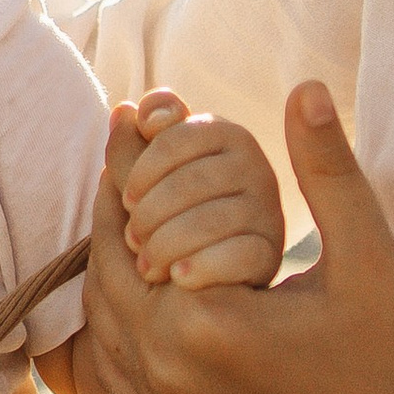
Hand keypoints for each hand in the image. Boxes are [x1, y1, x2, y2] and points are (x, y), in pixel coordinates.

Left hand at [79, 83, 393, 393]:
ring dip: (107, 260)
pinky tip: (135, 283)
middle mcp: (167, 373)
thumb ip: (328, 172)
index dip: (128, 163)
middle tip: (120, 152)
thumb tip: (305, 88)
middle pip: (106, 268)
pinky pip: (113, 366)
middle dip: (112, 203)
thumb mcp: (368, 257)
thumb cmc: (392, 359)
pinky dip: (113, 317)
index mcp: (205, 323)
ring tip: (125, 206)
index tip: (130, 114)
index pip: (135, 223)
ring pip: (101, 320)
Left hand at [114, 93, 284, 288]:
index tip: (127, 198)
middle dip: (149, 214)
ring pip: (210, 220)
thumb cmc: (171, 218)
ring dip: (166, 245)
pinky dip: (202, 267)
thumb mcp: (149, 182)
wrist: (203, 281)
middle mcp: (254, 166)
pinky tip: (178, 277)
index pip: (176, 137)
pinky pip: (237, 255)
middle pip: (191, 181)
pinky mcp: (271, 252)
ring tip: (146, 265)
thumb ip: (133, 148)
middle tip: (131, 240)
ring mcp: (266, 210)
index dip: (141, 169)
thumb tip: (122, 113)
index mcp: (225, 135)